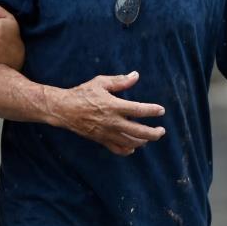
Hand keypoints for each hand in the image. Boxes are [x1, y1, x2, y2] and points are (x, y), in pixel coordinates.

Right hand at [50, 72, 164, 155]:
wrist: (64, 110)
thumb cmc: (82, 93)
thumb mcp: (100, 82)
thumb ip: (119, 81)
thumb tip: (136, 75)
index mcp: (113, 106)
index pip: (138, 110)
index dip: (152, 111)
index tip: (161, 110)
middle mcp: (112, 122)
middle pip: (139, 132)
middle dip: (154, 133)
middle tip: (162, 130)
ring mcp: (107, 133)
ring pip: (131, 142)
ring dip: (143, 141)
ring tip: (149, 137)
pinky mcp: (101, 140)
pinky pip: (118, 149)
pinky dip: (128, 150)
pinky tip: (133, 147)